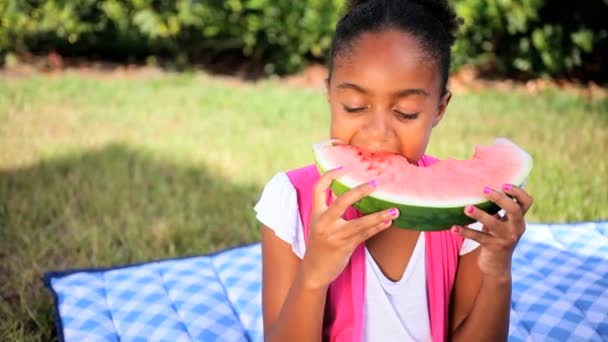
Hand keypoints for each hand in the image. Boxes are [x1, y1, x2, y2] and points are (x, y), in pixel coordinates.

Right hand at [299, 167, 399, 289]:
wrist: (314, 271)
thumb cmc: (319, 245)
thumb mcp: (320, 224)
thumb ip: (330, 209)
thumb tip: (344, 192)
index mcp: (316, 214)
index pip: (318, 189)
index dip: (329, 176)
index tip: (344, 168)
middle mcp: (323, 223)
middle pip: (341, 202)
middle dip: (360, 191)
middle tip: (375, 184)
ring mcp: (334, 236)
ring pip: (360, 223)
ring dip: (379, 216)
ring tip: (394, 210)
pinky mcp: (344, 247)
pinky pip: (364, 235)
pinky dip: (378, 227)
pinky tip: (388, 222)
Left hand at [451, 184, 533, 279]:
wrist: (497, 267)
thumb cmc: (496, 238)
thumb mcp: (501, 223)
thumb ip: (498, 209)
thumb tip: (483, 187)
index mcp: (518, 219)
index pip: (527, 201)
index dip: (518, 191)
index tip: (504, 184)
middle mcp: (516, 228)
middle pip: (514, 209)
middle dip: (500, 198)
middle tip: (484, 190)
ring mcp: (506, 238)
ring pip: (494, 224)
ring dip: (480, 215)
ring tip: (466, 208)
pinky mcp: (494, 247)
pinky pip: (478, 237)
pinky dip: (465, 232)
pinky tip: (453, 228)